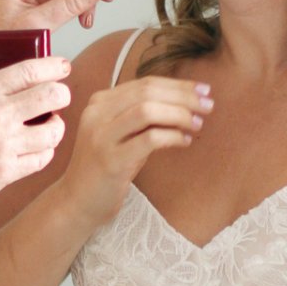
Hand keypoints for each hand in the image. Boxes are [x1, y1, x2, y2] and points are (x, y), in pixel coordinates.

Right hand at [0, 55, 71, 221]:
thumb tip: (13, 94)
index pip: (30, 69)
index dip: (53, 67)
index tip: (62, 68)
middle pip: (52, 95)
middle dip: (61, 95)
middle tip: (59, 99)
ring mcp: (3, 145)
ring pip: (54, 130)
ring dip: (56, 127)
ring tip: (50, 127)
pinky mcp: (6, 173)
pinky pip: (42, 158)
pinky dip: (44, 152)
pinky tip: (38, 150)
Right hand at [59, 75, 212, 229]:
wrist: (78, 202)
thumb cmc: (107, 168)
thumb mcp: (121, 134)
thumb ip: (142, 115)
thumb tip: (185, 99)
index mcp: (100, 102)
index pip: (144, 83)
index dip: (177, 84)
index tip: (203, 89)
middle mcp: (97, 114)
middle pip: (148, 92)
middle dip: (183, 96)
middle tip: (208, 105)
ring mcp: (101, 137)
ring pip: (147, 110)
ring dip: (179, 114)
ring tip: (198, 124)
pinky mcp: (111, 160)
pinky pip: (149, 139)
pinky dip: (172, 136)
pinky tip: (185, 141)